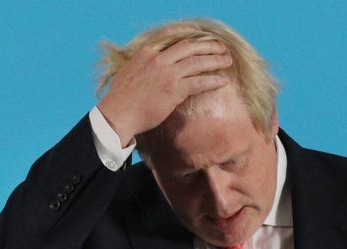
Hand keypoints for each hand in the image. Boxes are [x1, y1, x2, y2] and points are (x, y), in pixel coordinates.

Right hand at [97, 38, 232, 146]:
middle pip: (190, 46)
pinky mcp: (174, 90)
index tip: (202, 37)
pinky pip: (199, 82)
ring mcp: (168, 74)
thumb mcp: (130, 71)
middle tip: (221, 47)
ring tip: (228, 61)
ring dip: (216, 60)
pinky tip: (223, 81)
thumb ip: (145, 64)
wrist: (118, 114)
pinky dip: (213, 81)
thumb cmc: (122, 98)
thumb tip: (154, 65)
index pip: (173, 37)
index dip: (191, 36)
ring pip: (198, 62)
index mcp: (147, 52)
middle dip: (209, 45)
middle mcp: (159, 59)